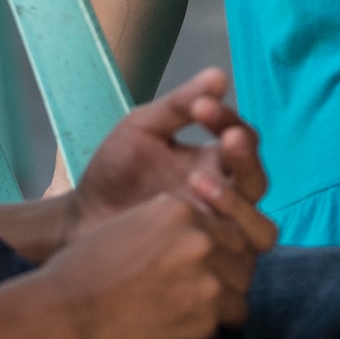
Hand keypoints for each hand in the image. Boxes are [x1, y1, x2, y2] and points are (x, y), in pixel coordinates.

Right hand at [41, 194, 255, 338]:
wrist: (69, 308)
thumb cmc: (92, 262)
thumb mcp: (139, 219)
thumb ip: (180, 221)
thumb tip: (213, 231)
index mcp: (183, 210)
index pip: (229, 223)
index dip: (222, 242)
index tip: (209, 257)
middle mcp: (202, 240)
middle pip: (242, 255)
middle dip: (229, 270)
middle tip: (205, 285)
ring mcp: (208, 282)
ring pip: (240, 292)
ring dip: (225, 300)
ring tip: (196, 308)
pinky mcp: (205, 322)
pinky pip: (224, 324)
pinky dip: (209, 328)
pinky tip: (183, 326)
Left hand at [72, 69, 274, 255]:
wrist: (81, 219)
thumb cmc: (114, 171)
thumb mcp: (142, 128)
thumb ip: (178, 105)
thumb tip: (220, 75)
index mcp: (212, 161)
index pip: (242, 138)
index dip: (228, 120)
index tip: (202, 107)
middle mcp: (222, 197)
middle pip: (257, 181)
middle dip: (246, 159)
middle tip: (227, 140)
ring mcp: (213, 233)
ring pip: (258, 226)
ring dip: (237, 201)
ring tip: (199, 182)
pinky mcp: (202, 263)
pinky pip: (231, 258)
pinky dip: (220, 237)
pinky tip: (187, 219)